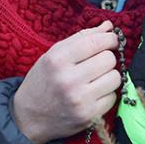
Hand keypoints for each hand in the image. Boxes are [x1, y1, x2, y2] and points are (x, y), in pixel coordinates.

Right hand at [12, 21, 120, 143]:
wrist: (29, 117)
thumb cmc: (43, 81)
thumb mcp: (54, 54)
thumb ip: (82, 38)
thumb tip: (108, 26)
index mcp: (57, 60)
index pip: (95, 42)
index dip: (109, 39)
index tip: (112, 40)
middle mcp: (68, 80)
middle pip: (108, 59)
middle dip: (107, 58)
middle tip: (98, 62)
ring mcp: (79, 100)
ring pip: (115, 78)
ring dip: (109, 76)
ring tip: (96, 78)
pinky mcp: (89, 116)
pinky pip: (113, 97)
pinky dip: (106, 94)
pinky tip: (93, 94)